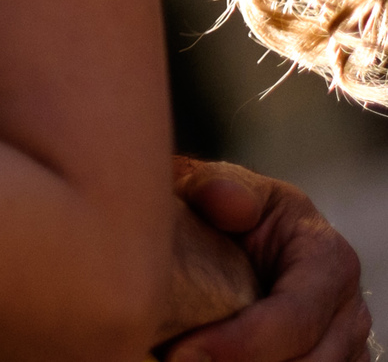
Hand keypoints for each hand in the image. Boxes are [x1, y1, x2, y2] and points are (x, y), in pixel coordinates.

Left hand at [161, 157, 371, 361]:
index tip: (183, 353)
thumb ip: (221, 187)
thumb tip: (230, 203)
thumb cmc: (231, 208)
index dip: (240, 342)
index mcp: (329, 258)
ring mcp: (346, 345)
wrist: (244, 230)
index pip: (293, 317)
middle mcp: (348, 309)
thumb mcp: (225, 186)